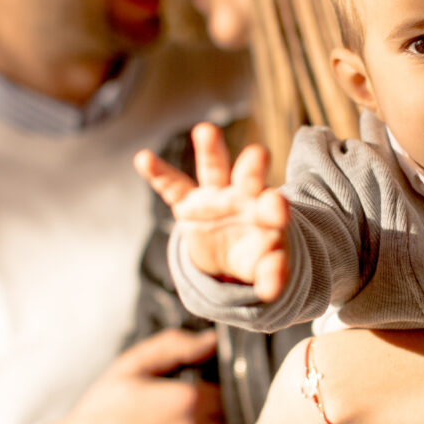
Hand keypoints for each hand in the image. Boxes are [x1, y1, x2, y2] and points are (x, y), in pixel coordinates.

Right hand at [135, 121, 290, 299]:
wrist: (230, 254)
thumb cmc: (254, 253)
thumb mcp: (264, 266)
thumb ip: (271, 275)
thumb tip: (271, 292)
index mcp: (266, 212)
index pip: (273, 208)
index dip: (276, 209)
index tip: (280, 209)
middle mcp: (243, 196)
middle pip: (249, 177)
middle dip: (252, 167)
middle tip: (258, 154)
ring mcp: (214, 196)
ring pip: (214, 168)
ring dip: (210, 149)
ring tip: (205, 131)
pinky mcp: (188, 203)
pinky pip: (172, 185)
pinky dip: (158, 172)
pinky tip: (143, 158)